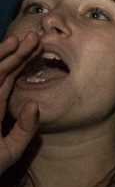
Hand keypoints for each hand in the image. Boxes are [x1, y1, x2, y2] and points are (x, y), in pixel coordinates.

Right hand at [0, 32, 41, 173]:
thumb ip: (24, 130)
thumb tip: (34, 106)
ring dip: (0, 57)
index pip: (10, 78)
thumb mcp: (11, 150)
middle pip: (0, 71)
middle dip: (15, 53)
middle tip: (34, 36)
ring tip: (16, 41)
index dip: (23, 62)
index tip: (39, 46)